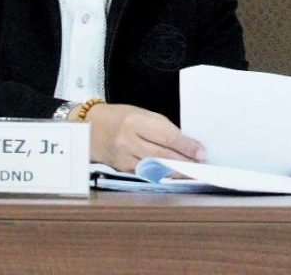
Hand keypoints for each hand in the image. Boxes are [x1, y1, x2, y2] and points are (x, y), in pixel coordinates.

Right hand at [79, 102, 204, 172]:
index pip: (167, 135)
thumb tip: (185, 144)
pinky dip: (160, 174)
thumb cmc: (119, 117)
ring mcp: (123, 155)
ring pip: (154, 167)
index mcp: (136, 120)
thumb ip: (160, 128)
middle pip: (161, 154)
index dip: (186, 146)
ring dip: (175, 172)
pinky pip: (144, 172)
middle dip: (184, 162)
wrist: (89, 126)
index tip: (202, 153)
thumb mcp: (141, 114)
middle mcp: (128, 139)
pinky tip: (172, 175)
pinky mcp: (120, 168)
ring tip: (191, 173)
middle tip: (201, 166)